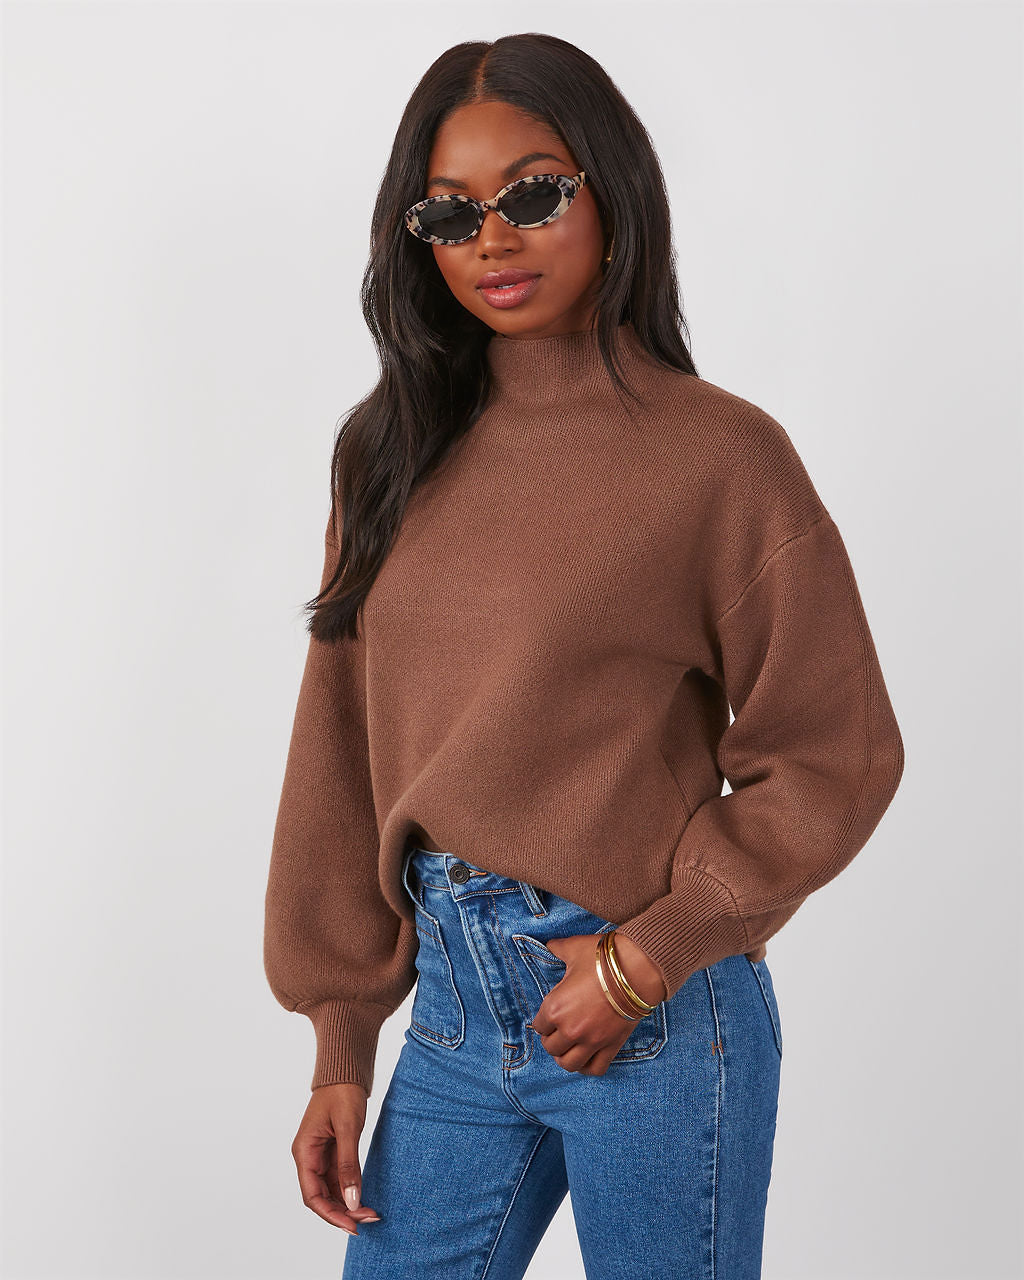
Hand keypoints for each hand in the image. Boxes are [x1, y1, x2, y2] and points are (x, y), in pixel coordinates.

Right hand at [292, 1082, 383, 1234]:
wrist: (345, 1070)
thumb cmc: (342, 1093)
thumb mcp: (347, 1128)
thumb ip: (348, 1165)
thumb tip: (351, 1201)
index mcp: (304, 1152)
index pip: (312, 1195)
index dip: (330, 1214)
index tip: (352, 1225)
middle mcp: (308, 1157)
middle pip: (320, 1197)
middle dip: (342, 1212)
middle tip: (368, 1220)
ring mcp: (319, 1156)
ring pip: (330, 1191)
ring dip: (348, 1204)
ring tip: (370, 1213)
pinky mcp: (332, 1152)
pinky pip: (338, 1179)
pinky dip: (350, 1190)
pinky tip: (364, 1197)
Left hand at [529, 931, 667, 1076]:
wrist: (636, 968)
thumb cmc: (602, 958)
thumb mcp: (574, 949)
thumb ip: (557, 949)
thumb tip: (550, 945)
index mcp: (555, 1007)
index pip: (538, 1026)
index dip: (542, 1020)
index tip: (548, 1017)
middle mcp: (570, 1029)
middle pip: (551, 1048)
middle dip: (552, 1039)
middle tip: (557, 1031)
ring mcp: (591, 1041)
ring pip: (569, 1064)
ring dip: (565, 1057)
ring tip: (568, 1047)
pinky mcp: (611, 1046)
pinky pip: (595, 1068)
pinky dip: (587, 1067)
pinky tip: (586, 1058)